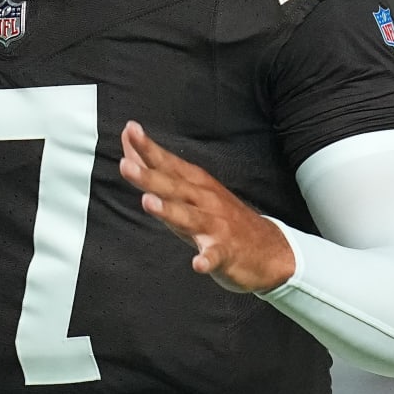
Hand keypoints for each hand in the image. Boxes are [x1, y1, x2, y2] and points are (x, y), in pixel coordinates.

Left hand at [119, 121, 296, 292]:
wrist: (268, 249)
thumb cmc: (219, 217)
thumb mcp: (188, 191)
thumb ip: (157, 170)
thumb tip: (129, 144)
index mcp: (195, 185)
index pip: (168, 164)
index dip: (148, 148)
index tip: (131, 130)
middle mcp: (205, 201)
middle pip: (173, 187)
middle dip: (149, 176)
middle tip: (125, 165)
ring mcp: (216, 226)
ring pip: (189, 217)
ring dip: (169, 210)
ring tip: (149, 203)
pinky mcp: (226, 252)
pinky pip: (215, 256)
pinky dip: (207, 259)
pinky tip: (198, 263)